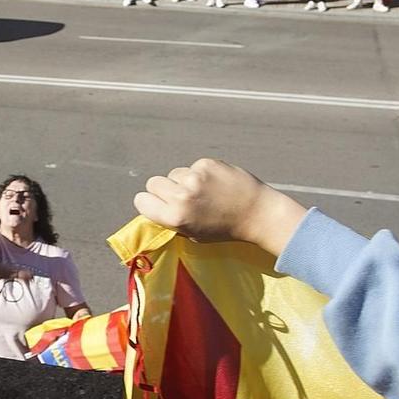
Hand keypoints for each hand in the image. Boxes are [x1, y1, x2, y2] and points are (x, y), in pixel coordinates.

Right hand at [135, 158, 306, 253]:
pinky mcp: (207, 164)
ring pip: (174, 173)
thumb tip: (155, 206)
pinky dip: (201, 174)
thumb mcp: (193, 234)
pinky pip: (193, 167)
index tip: (158, 205)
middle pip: (153, 183)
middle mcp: (182, 196)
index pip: (141, 200)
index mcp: (175, 217)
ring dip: (183, 181)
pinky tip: (215, 184)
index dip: (150, 203)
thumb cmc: (225, 229)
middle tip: (180, 197)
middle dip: (163, 190)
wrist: (257, 213)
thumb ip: (171, 220)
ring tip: (203, 192)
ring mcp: (195, 177)